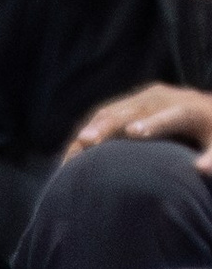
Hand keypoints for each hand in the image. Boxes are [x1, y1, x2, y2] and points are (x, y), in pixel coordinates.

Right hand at [65, 84, 211, 161]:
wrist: (207, 113)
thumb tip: (199, 170)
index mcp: (189, 109)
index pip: (172, 115)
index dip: (154, 123)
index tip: (134, 133)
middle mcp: (164, 98)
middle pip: (132, 110)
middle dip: (108, 125)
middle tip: (86, 141)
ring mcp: (145, 98)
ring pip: (112, 111)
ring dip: (91, 129)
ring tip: (70, 152)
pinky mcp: (132, 102)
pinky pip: (106, 114)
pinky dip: (90, 130)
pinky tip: (73, 151)